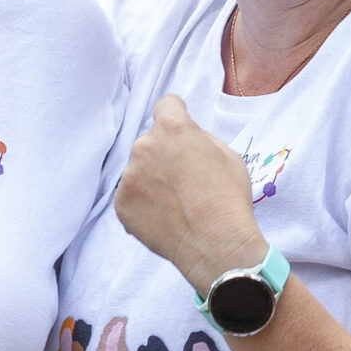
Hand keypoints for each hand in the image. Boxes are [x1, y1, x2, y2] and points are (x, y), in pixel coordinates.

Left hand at [113, 96, 268, 296]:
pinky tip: (165, 217)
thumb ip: (200, 139)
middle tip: (185, 179)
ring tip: (176, 204)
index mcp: (173, 128)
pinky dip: (144, 204)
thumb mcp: (228, 155)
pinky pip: (130, 195)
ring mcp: (129, 176)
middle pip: (151, 141)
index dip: (175, 115)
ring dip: (152, 179)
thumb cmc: (229, 199)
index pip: (166, 105)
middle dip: (164, 153)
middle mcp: (144, 146)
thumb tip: (187, 139)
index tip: (179, 129)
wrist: (216, 246)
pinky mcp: (121, 203)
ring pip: (139, 169)